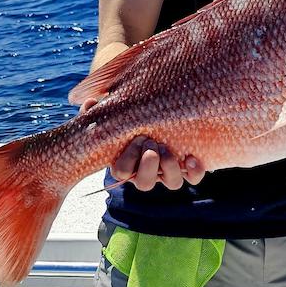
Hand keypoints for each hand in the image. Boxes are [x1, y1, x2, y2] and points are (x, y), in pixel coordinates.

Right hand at [80, 98, 204, 189]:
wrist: (159, 118)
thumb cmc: (130, 120)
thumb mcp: (113, 114)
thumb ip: (98, 111)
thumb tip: (90, 102)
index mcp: (125, 163)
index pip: (122, 173)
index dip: (128, 160)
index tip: (136, 138)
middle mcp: (147, 173)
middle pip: (145, 184)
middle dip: (148, 165)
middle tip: (151, 144)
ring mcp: (167, 172)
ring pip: (171, 183)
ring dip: (169, 168)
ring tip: (168, 148)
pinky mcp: (187, 168)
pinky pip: (193, 178)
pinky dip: (195, 172)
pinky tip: (193, 158)